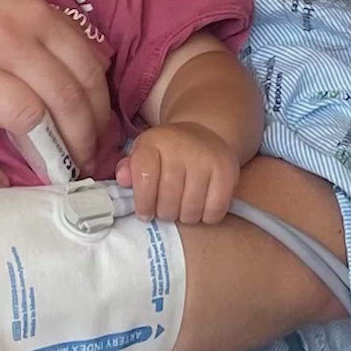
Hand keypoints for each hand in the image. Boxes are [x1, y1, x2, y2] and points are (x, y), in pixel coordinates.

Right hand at [0, 0, 111, 187]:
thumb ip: (47, 26)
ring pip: (26, 120)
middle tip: (83, 163)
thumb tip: (93, 66)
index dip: (101, 110)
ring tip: (52, 174)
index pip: (86, 70)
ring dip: (48, 157)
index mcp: (29, 14)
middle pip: (64, 100)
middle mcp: (4, 40)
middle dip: (83, 141)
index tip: (100, 132)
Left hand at [119, 122, 239, 223]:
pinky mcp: (227, 171)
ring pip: (191, 209)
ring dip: (184, 217)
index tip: (145, 214)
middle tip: (165, 211)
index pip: (144, 178)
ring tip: (181, 210)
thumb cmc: (167, 151)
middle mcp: (181, 147)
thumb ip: (129, 169)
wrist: (204, 132)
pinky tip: (201, 209)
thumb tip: (122, 180)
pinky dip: (206, 217)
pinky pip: (215, 210)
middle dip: (164, 213)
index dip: (143, 203)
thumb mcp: (143, 153)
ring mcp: (206, 158)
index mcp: (155, 141)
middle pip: (168, 198)